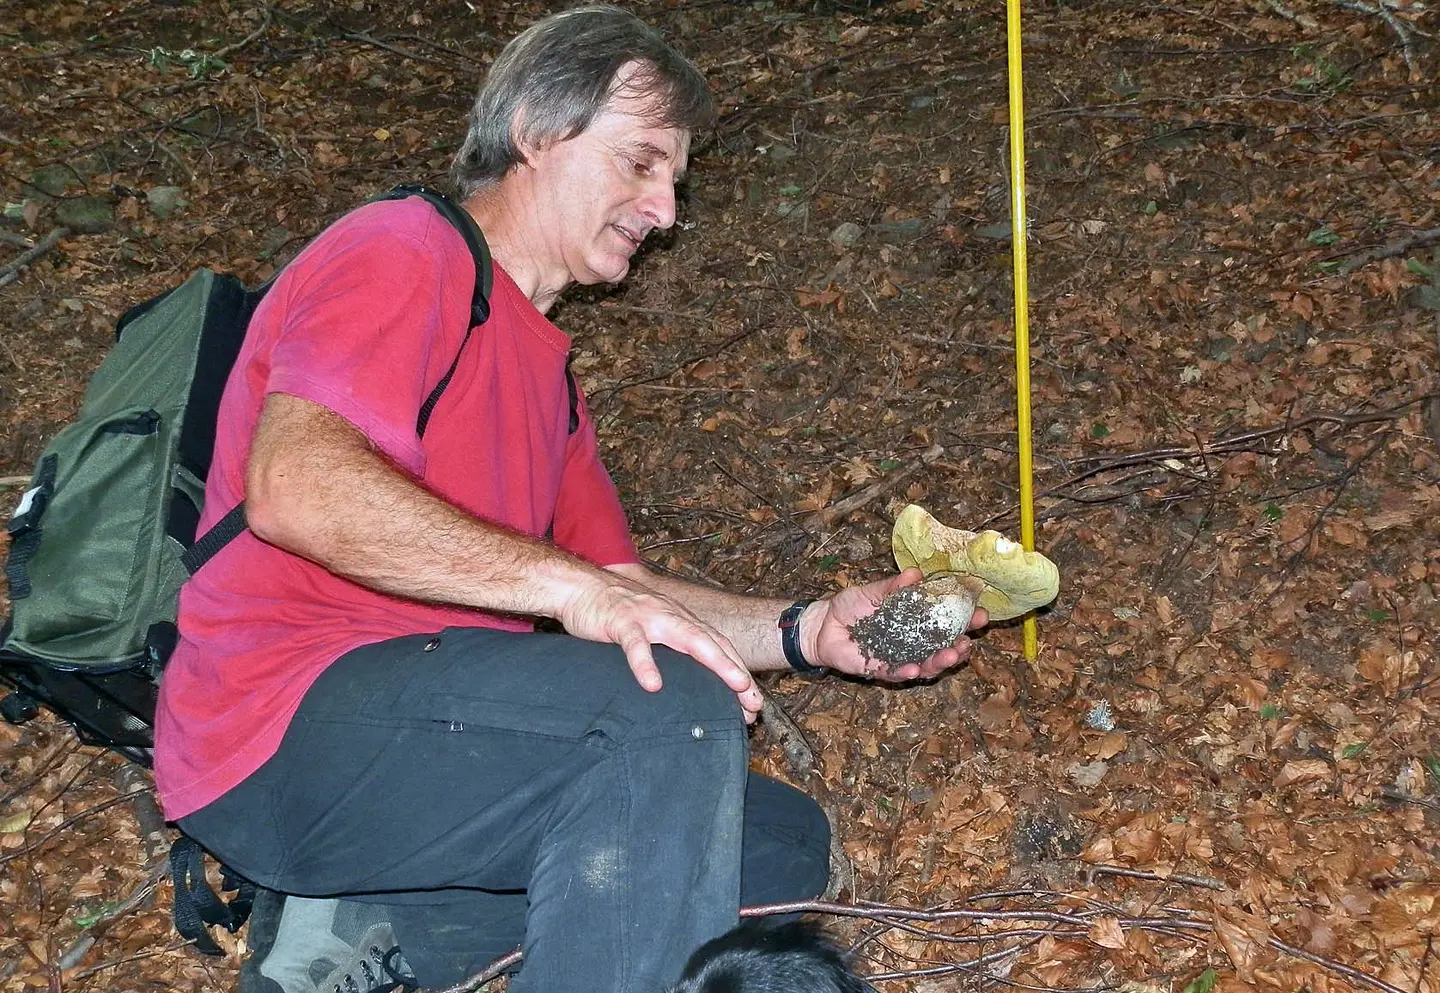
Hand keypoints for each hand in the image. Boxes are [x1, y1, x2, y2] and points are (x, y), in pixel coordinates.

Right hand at [558, 572, 763, 721]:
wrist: (579, 587)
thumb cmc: (616, 614)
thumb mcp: (650, 630)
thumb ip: (669, 650)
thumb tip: (687, 684)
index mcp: (681, 620)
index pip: (719, 646)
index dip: (739, 672)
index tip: (752, 703)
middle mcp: (673, 617)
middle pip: (714, 643)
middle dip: (738, 671)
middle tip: (754, 701)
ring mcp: (649, 618)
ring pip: (689, 638)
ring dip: (715, 662)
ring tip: (732, 686)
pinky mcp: (621, 622)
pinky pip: (635, 644)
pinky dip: (645, 663)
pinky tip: (652, 684)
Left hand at [803, 568, 987, 681]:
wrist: (824, 625)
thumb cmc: (851, 606)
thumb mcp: (873, 592)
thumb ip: (893, 587)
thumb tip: (916, 574)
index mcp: (916, 620)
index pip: (946, 621)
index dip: (965, 619)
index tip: (980, 613)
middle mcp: (913, 642)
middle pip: (943, 646)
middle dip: (960, 644)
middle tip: (970, 639)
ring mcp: (900, 657)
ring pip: (926, 664)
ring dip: (940, 662)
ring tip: (951, 655)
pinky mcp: (881, 670)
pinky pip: (897, 674)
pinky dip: (908, 672)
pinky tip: (916, 669)